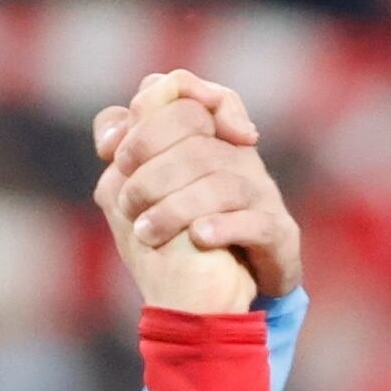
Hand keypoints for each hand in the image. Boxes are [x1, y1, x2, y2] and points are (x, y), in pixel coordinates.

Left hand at [92, 69, 294, 314]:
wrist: (219, 296)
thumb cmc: (179, 232)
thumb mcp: (144, 187)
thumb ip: (127, 151)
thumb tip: (110, 138)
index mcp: (208, 135)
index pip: (184, 94)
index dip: (148, 116)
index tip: (119, 158)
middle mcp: (240, 156)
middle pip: (198, 139)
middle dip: (152, 170)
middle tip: (127, 203)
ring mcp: (263, 193)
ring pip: (221, 182)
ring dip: (175, 208)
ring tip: (145, 233)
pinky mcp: (280, 233)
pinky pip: (256, 222)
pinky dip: (223, 228)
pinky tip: (197, 238)